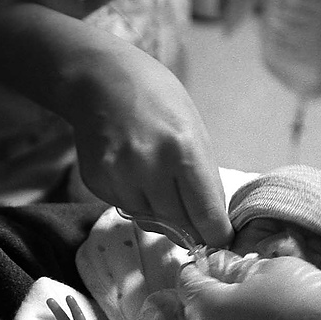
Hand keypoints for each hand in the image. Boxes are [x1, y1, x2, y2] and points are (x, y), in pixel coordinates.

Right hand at [65, 45, 231, 247]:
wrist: (99, 79)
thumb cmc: (157, 99)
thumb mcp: (194, 130)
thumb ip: (202, 178)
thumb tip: (210, 222)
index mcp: (182, 150)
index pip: (206, 216)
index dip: (218, 235)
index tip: (222, 240)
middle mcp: (148, 168)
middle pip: (179, 226)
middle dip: (193, 231)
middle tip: (199, 227)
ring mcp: (119, 177)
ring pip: (150, 222)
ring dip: (163, 218)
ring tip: (163, 190)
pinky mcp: (98, 183)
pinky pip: (127, 209)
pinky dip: (138, 203)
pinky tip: (136, 176)